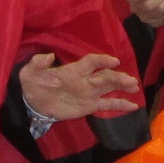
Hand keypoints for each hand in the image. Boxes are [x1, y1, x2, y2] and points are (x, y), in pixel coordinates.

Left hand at [20, 49, 142, 120]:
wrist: (32, 105)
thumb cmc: (33, 85)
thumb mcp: (29, 73)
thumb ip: (37, 63)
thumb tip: (47, 56)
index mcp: (73, 70)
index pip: (90, 62)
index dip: (102, 60)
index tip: (113, 61)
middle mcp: (85, 80)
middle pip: (105, 76)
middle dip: (118, 77)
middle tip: (130, 80)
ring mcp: (89, 93)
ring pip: (109, 87)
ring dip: (123, 86)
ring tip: (134, 87)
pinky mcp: (90, 106)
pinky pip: (107, 104)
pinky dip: (121, 104)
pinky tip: (133, 105)